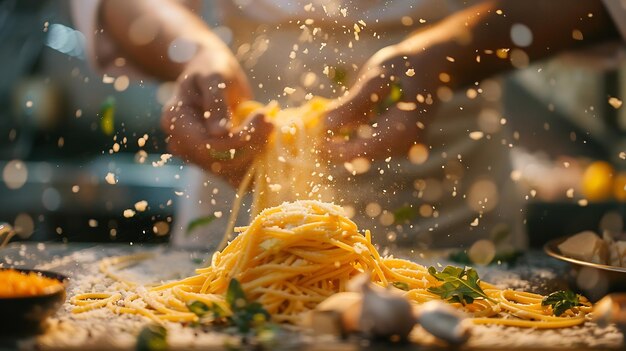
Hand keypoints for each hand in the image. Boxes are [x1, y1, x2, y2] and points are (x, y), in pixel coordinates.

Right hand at [161, 48, 272, 185]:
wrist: (211, 71)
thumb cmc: (211, 67)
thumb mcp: (214, 77)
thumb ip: (215, 103)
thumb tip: (219, 132)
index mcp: (175, 119)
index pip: (204, 144)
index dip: (235, 140)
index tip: (263, 118)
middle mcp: (182, 141)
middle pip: (216, 159)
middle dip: (249, 144)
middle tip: (270, 120)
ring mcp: (196, 153)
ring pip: (227, 169)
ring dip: (254, 151)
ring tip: (269, 124)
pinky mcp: (213, 159)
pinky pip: (233, 171)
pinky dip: (253, 159)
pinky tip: (265, 139)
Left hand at [324, 44, 436, 161]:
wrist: (430, 67)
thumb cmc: (404, 67)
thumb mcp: (376, 78)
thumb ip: (352, 103)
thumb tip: (324, 123)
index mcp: (403, 130)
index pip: (363, 150)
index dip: (335, 149)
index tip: (313, 140)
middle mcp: (404, 146)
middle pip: (361, 157)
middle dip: (334, 148)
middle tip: (309, 134)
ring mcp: (400, 148)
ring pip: (361, 154)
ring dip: (339, 144)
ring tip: (319, 128)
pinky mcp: (393, 145)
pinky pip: (366, 147)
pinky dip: (349, 139)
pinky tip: (335, 126)